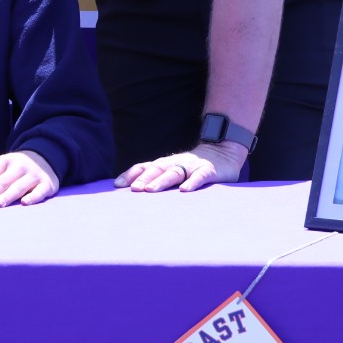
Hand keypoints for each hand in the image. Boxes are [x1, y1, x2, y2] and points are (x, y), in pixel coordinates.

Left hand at [0, 150, 57, 206]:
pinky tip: (24, 203)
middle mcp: (20, 166)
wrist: (45, 159)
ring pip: (19, 186)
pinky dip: (33, 197)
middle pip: (3, 180)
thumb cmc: (15, 169)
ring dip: (8, 195)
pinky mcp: (46, 183)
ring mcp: (34, 174)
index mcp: (5, 161)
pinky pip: (39, 191)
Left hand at [116, 140, 246, 192]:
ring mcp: (193, 166)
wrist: (224, 152)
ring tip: (150, 190)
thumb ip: (159, 178)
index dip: (131, 174)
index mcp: (166, 163)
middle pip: (157, 169)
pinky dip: (192, 183)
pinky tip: (184, 190)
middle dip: (144, 178)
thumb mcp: (175, 170)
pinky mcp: (209, 170)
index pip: (145, 166)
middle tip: (133, 189)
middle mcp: (176, 163)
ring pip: (175, 172)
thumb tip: (135, 191)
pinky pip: (200, 176)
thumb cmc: (193, 167)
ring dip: (161, 181)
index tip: (118, 185)